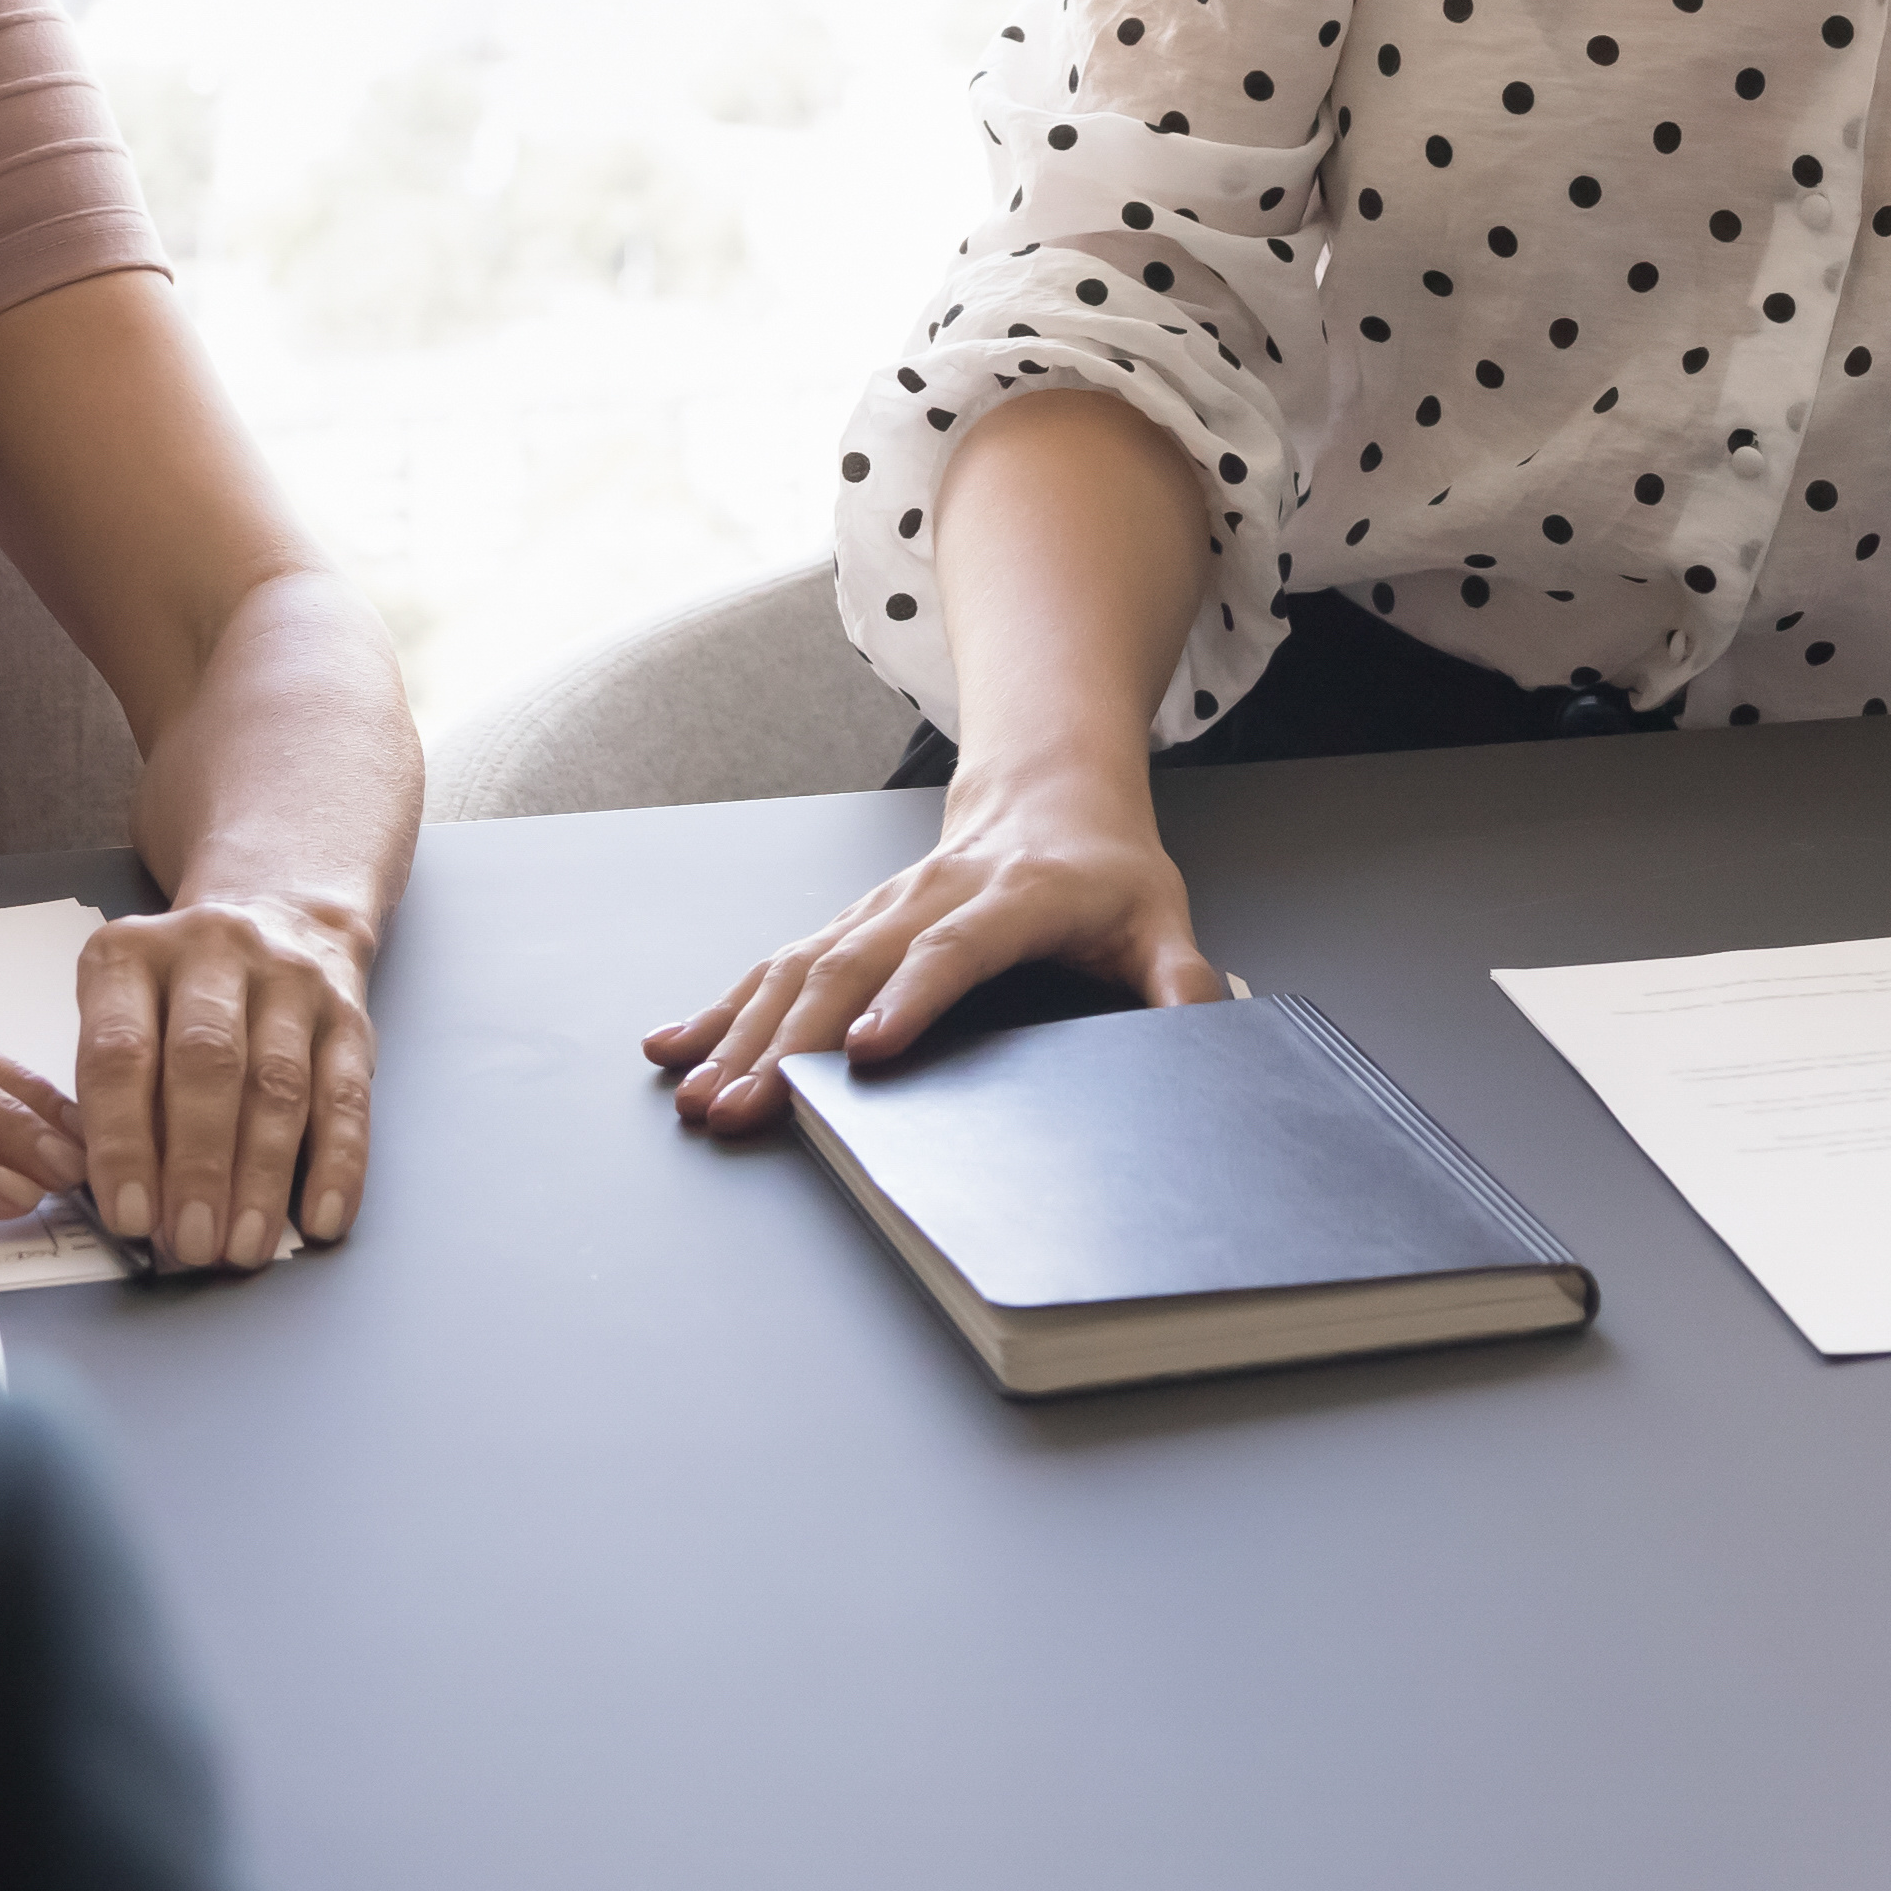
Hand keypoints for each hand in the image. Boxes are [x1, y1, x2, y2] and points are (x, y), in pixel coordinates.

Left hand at [73, 892, 371, 1270]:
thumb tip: (134, 1208)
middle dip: (198, 1167)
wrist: (279, 911)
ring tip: (245, 1245)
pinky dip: (337, 1164)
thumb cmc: (180, 994)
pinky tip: (322, 1216)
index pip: (119, 1054)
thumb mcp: (123, 1017)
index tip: (129, 1216)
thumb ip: (115, 1099)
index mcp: (130, 956)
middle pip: (205, 1066)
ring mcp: (289, 977)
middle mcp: (212, 951)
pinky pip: (347, 1096)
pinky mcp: (348, 1012)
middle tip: (191, 1242)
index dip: (123, 1144)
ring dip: (262, 1178)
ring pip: (277, 1086)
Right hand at [643, 766, 1229, 1140]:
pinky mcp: (848, 923)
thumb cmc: (1105, 866)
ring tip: (700, 1091)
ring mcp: (879, 908)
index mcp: (1013, 897)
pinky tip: (678, 1044)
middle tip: (745, 1104)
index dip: (910, 998)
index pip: (954, 951)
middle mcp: (930, 898)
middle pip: (851, 968)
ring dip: (745, 1033)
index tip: (866, 1051)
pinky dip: (723, 1007)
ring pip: (799, 968)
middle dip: (791, 1042)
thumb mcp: (1164, 918)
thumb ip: (1185, 978)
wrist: (1050, 786)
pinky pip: (776, 965)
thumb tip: (1211, 1023)